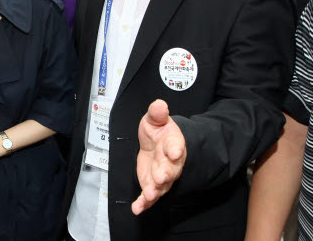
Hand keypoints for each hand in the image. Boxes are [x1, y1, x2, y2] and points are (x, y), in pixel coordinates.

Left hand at [132, 99, 185, 214]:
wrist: (158, 145)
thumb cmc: (159, 131)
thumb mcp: (155, 118)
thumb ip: (157, 113)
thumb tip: (159, 104)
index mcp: (172, 143)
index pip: (176, 145)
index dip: (175, 148)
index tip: (175, 151)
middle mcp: (170, 162)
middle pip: (170, 169)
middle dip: (166, 173)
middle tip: (161, 177)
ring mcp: (161, 175)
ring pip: (161, 185)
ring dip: (155, 190)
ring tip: (149, 194)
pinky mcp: (151, 184)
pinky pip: (149, 196)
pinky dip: (143, 203)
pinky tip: (137, 208)